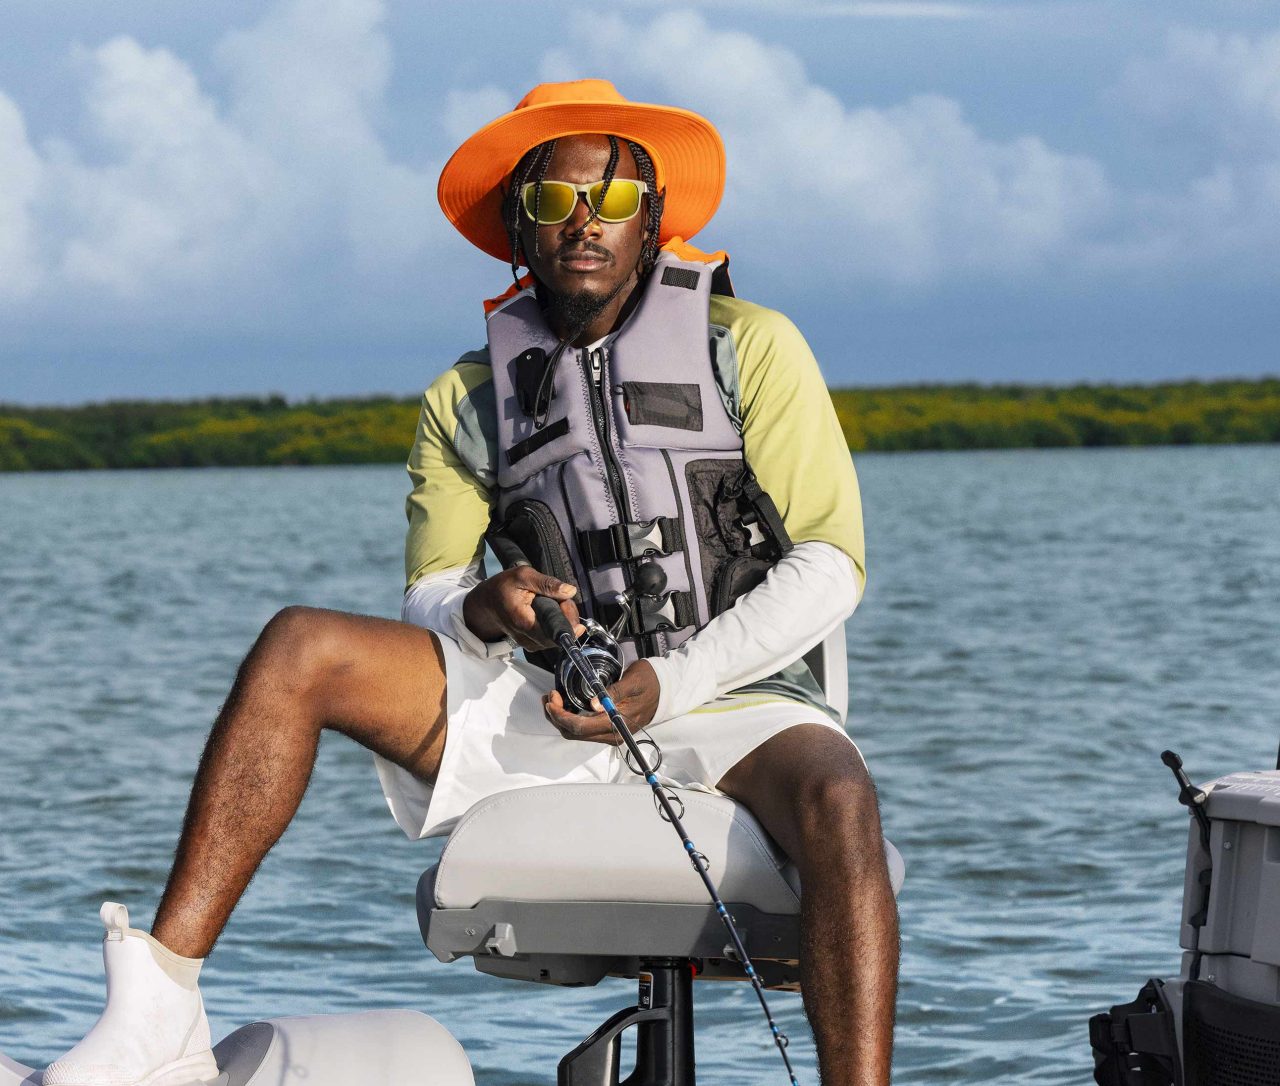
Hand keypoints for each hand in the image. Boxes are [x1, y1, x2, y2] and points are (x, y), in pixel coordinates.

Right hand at [463, 566, 584, 650]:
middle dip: (568, 617)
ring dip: (563, 620)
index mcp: (525, 622)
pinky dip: (556, 625)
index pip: (556, 630)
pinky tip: (550, 611)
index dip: (568, 617)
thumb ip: (547, 583)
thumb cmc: (504, 587)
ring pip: (558, 638)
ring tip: (553, 603)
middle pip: (560, 635)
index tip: (566, 600)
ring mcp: (530, 644)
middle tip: (561, 598)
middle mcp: (528, 638)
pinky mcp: (533, 644)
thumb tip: (570, 591)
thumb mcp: (523, 576)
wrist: (488, 602)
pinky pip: (553, 638)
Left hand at [542, 659, 660, 743]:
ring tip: (554, 699)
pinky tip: (566, 704)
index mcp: (617, 724)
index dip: (560, 715)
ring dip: (561, 718)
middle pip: (573, 733)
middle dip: (556, 717)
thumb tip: (593, 704)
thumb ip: (613, 692)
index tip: (551, 699)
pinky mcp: (609, 729)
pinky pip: (583, 729)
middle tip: (550, 696)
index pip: (579, 727)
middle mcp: (612, 735)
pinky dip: (570, 718)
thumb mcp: (633, 680)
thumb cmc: (650, 681)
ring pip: (576, 733)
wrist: (667, 689)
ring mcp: (610, 734)